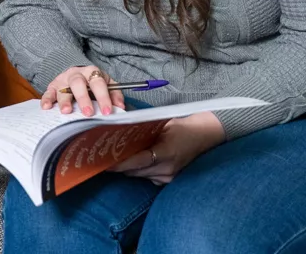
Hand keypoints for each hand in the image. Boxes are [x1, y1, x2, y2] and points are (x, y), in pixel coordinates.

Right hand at [40, 65, 124, 115]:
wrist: (75, 72)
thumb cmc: (92, 82)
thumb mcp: (106, 83)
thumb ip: (114, 93)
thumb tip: (121, 106)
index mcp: (91, 72)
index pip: (98, 83)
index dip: (103, 97)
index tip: (107, 111)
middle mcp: (76, 74)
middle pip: (78, 84)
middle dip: (83, 98)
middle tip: (88, 113)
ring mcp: (62, 80)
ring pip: (62, 89)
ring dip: (64, 101)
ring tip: (66, 111)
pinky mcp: (52, 86)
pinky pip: (47, 92)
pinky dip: (46, 100)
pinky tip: (46, 108)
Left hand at [109, 111, 225, 184]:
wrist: (202, 136)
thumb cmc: (180, 127)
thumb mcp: (160, 124)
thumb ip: (141, 128)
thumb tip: (117, 126)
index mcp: (166, 153)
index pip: (138, 161)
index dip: (119, 163)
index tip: (104, 162)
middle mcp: (167, 169)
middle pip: (135, 171)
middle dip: (119, 165)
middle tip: (102, 157)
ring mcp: (169, 177)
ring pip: (139, 175)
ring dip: (128, 168)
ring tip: (113, 158)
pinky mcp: (169, 180)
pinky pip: (147, 177)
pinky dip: (139, 170)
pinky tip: (133, 161)